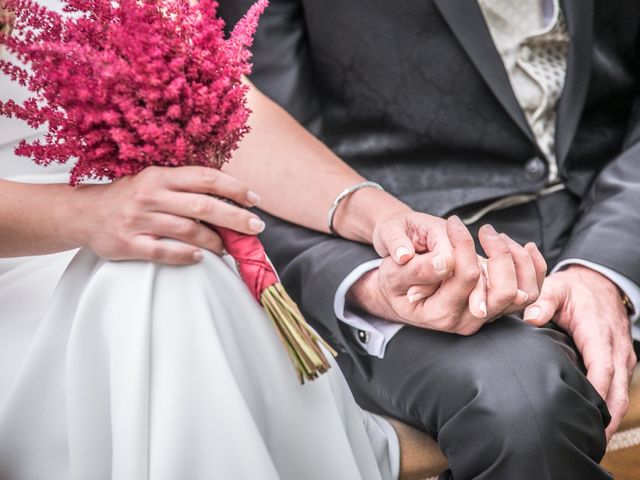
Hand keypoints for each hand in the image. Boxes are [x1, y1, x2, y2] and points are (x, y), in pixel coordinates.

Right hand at [68, 166, 264, 264]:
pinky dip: (186, 255)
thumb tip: (228, 199)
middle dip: (235, 217)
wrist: (82, 214)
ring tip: (228, 247)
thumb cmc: (128, 198)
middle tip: (256, 227)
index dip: (234, 187)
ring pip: (187, 231)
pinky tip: (201, 257)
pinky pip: (164, 251)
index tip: (254, 199)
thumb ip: (185, 188)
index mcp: (160, 176)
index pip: (205, 177)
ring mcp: (138, 220)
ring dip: (214, 241)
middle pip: (202, 206)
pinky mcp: (128, 244)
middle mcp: (150, 195)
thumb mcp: (154, 182)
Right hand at [350, 216, 545, 334]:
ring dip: (518, 260)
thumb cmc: (394, 282)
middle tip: (484, 230)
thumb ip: (417, 269)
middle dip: (499, 254)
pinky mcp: (494, 307)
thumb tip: (445, 261)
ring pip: (523, 293)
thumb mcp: (393, 274)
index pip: (467, 277)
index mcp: (441, 314)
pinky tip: (522, 246)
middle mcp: (467, 321)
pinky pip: (527, 292)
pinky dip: (531, 268)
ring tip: (497, 236)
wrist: (398, 294)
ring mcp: (484, 317)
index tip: (454, 222)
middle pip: (504, 291)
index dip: (464, 245)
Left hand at [524, 265, 636, 439]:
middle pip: (618, 390)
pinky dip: (612, 405)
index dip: (596, 393)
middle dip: (608, 418)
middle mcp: (615, 348)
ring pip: (622, 393)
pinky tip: (596, 420)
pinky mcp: (620, 360)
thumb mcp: (557, 288)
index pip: (602, 369)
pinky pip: (620, 387)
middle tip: (590, 442)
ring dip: (611, 416)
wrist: (599, 282)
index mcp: (599, 333)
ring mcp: (622, 355)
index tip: (585, 414)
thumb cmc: (575, 289)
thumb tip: (531, 318)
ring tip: (592, 439)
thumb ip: (544, 302)